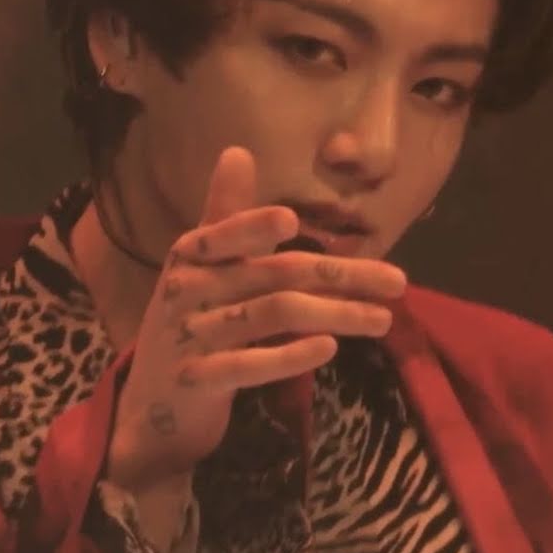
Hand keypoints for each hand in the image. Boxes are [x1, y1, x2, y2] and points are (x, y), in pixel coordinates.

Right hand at [106, 146, 406, 490]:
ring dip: (334, 315)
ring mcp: (191, 338)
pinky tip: (328, 349)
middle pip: (272, 275)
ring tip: (382, 320)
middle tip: (397, 282)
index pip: (221, 235)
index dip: (252, 226)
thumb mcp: (202, 268)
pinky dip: (290, 357)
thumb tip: (238, 152)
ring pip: (272, 317)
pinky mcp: (200, 381)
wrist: (156, 400)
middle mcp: (185, 291)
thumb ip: (226, 217)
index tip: (291, 222)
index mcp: (189, 257)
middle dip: (339, 274)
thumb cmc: (188, 322)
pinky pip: (249, 367)